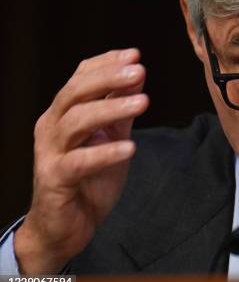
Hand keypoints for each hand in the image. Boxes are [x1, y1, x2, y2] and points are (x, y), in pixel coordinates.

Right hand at [14, 49, 148, 274]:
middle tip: (139, 71)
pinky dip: (105, 153)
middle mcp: (53, 127)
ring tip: (143, 102)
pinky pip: (79, 162)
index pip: (80, 78)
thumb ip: (121, 108)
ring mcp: (51, 153)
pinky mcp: (55, 179)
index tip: (135, 55)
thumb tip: (137, 74)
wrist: (67, 226)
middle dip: (107, 78)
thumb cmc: (89, 179)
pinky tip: (130, 147)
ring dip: (110, 109)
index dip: (106, 64)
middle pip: (74, 93)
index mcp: (64, 114)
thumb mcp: (111, 136)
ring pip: (75, 121)